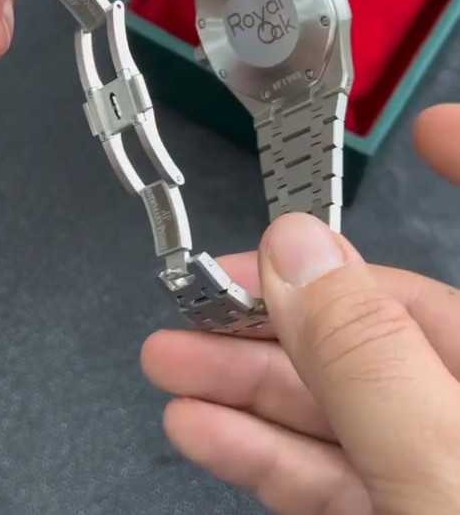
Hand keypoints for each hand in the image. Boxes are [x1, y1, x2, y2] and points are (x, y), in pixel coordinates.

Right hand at [142, 103, 459, 514]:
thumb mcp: (438, 464)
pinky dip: (260, 447)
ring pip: (336, 399)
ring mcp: (435, 461)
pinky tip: (202, 424)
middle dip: (280, 305)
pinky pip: (325, 468)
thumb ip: (367, 358)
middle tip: (202, 290)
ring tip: (171, 359)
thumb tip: (299, 250)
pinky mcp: (395, 512)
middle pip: (380, 325)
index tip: (430, 127)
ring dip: (245, 379)